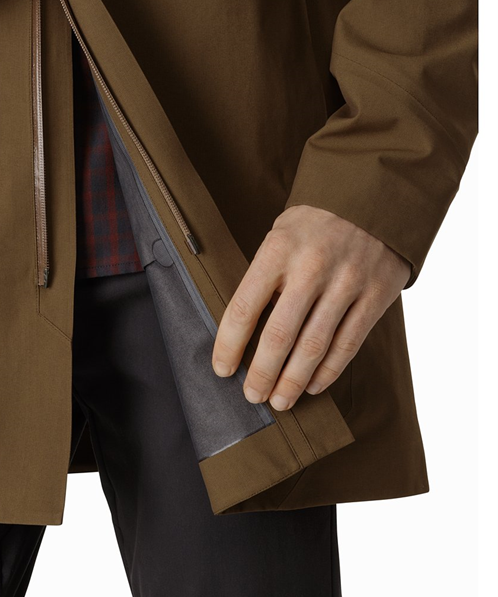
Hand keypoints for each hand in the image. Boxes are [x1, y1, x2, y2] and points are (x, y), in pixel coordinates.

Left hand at [211, 204, 411, 410]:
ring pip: (314, 347)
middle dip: (261, 373)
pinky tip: (313, 385)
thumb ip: (266, 277)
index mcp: (278, 250)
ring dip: (293, 381)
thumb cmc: (315, 222)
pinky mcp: (375, 296)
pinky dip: (328, 371)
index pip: (244, 307)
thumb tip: (243, 331)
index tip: (221, 369)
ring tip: (280, 401)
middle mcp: (311, 268)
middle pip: (279, 335)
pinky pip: (347, 344)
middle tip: (252, 395)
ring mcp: (346, 283)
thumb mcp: (280, 234)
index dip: (229, 344)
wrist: (374, 195)